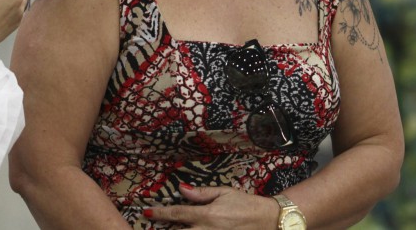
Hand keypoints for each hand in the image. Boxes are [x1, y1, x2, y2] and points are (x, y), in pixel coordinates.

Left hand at [143, 184, 279, 228]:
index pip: (177, 213)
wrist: (268, 220)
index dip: (160, 213)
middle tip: (150, 226)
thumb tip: (181, 189)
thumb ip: (201, 193)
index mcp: (207, 214)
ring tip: (163, 229)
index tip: (146, 212)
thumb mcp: (223, 192)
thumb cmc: (245, 203)